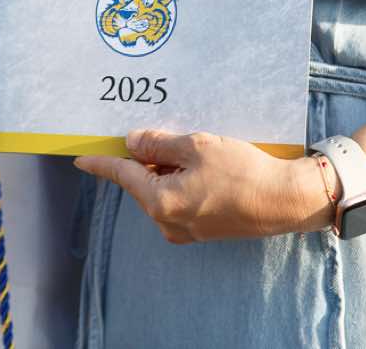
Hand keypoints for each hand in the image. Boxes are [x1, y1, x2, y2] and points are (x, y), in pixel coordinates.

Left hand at [75, 129, 330, 243]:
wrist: (284, 201)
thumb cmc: (242, 172)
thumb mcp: (196, 147)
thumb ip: (158, 144)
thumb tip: (131, 143)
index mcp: (160, 202)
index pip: (122, 175)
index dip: (102, 163)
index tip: (81, 158)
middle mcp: (167, 222)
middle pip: (143, 183)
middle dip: (147, 159)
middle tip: (162, 134)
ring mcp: (185, 230)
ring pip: (162, 191)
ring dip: (168, 169)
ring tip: (192, 148)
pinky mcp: (202, 230)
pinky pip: (179, 201)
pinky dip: (182, 181)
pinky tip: (203, 166)